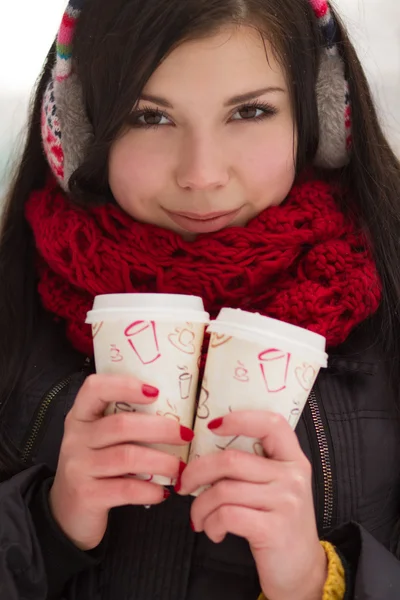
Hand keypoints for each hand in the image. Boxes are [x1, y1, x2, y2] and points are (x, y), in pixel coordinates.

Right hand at [50, 374, 190, 550]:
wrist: (66, 513)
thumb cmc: (95, 467)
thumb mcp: (99, 439)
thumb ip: (125, 423)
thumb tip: (176, 412)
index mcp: (81, 416)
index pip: (95, 388)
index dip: (125, 385)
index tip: (156, 392)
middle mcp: (76, 438)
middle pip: (121, 424)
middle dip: (161, 428)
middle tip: (186, 435)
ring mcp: (78, 467)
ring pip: (127, 457)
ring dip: (161, 461)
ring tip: (180, 468)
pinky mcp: (86, 495)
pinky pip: (125, 489)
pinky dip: (150, 490)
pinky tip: (163, 492)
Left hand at [177, 411, 326, 599]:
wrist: (303, 572)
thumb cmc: (279, 524)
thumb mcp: (277, 488)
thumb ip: (255, 467)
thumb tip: (205, 451)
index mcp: (293, 460)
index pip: (272, 424)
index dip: (240, 419)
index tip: (212, 426)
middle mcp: (293, 476)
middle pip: (231, 460)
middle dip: (197, 471)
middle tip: (184, 485)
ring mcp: (285, 502)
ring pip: (223, 490)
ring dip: (201, 506)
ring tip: (200, 519)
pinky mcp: (274, 529)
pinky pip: (226, 515)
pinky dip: (211, 524)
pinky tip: (214, 532)